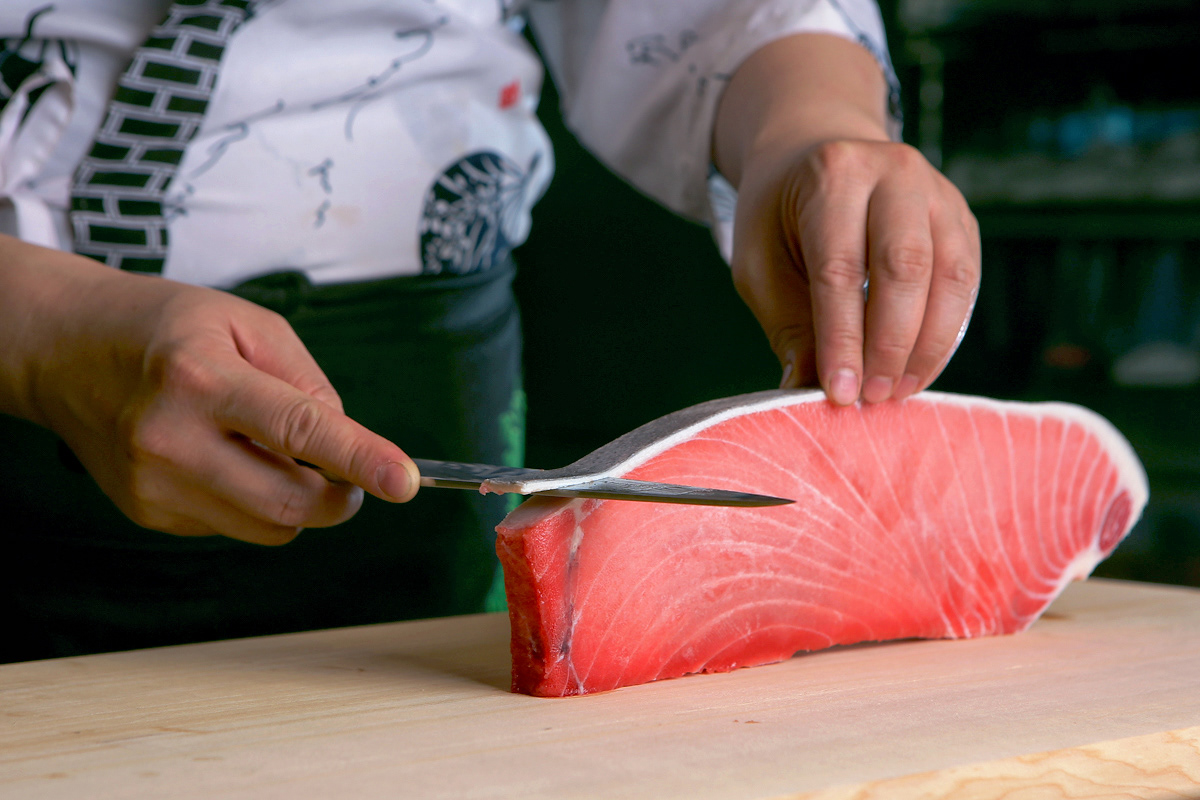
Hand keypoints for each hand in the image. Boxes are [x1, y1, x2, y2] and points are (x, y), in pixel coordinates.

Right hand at [0, 236, 418, 543]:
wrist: (67, 350)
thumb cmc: (167, 327)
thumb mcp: (247, 323)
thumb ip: (308, 381)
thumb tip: (348, 443)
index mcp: (200, 379)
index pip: (297, 430)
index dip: (359, 459)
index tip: (405, 481)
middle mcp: (171, 440)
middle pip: (289, 502)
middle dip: (341, 497)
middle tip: (350, 476)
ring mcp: (153, 485)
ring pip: (269, 527)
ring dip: (297, 501)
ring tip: (269, 450)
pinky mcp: (147, 514)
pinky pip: (233, 527)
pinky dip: (252, 501)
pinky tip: (224, 459)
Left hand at [731, 138, 979, 403]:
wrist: (814, 153)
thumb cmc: (780, 218)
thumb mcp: (760, 264)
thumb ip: (788, 325)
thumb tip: (805, 391)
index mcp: (833, 175)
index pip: (841, 267)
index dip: (842, 337)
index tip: (839, 393)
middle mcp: (894, 172)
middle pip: (905, 268)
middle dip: (889, 344)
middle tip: (871, 397)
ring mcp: (937, 192)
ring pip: (948, 277)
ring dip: (926, 345)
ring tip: (893, 391)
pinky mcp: (961, 218)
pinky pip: (965, 282)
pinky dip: (945, 334)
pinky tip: (916, 369)